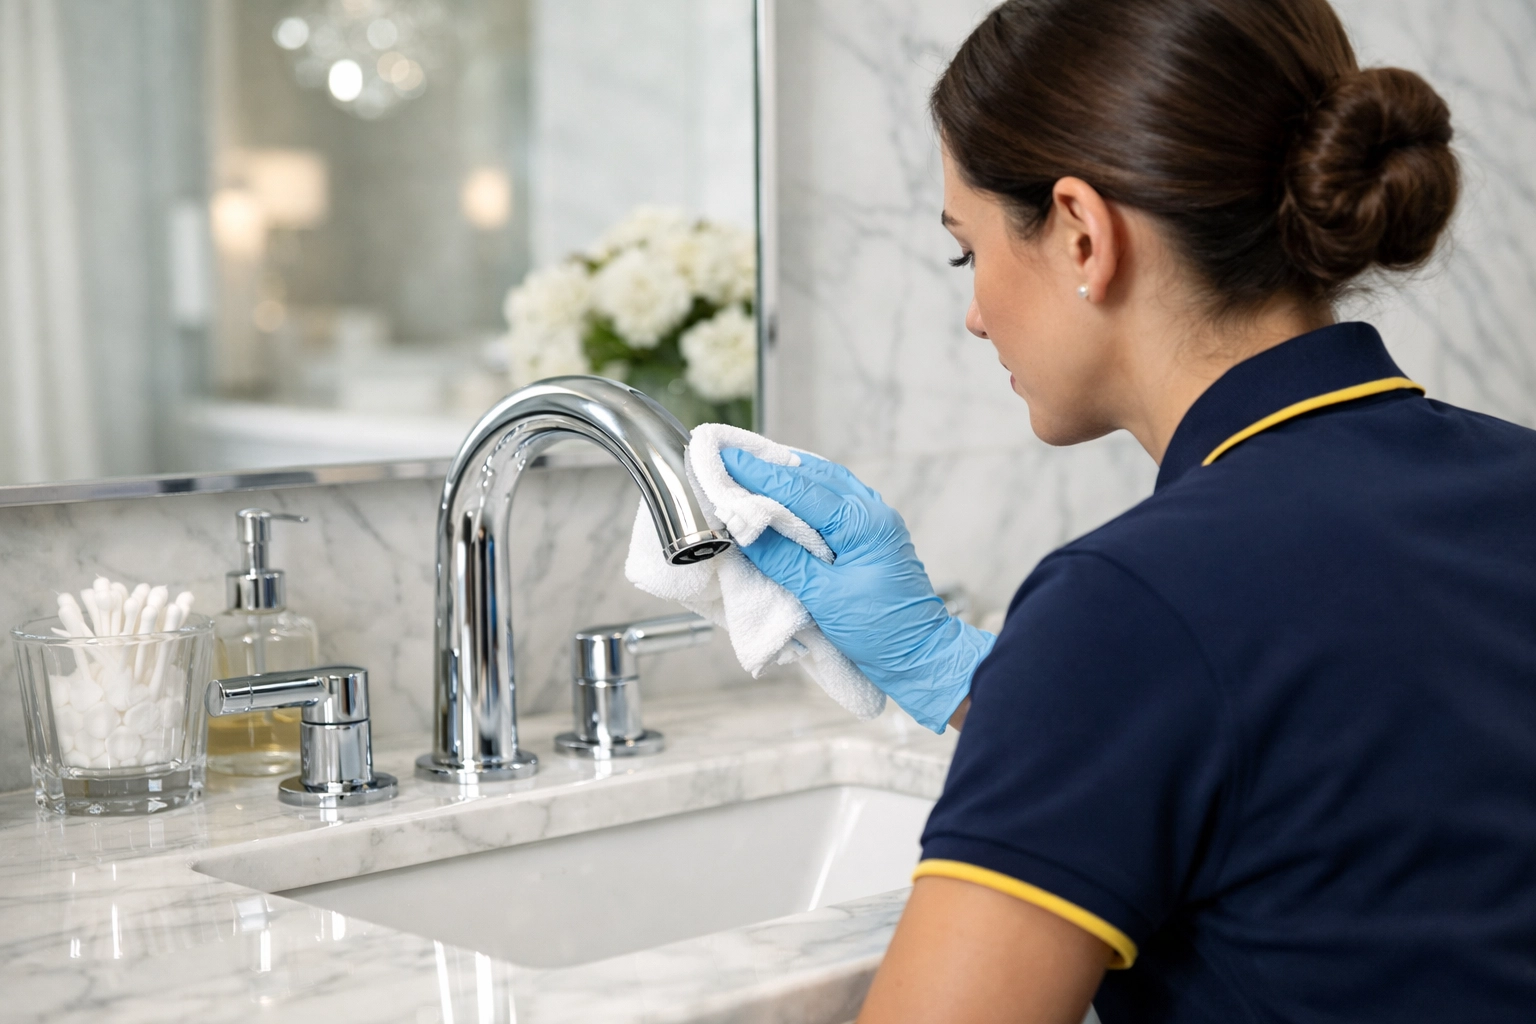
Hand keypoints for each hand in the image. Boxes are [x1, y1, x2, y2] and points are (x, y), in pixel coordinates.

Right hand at [720, 449, 994, 731]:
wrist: (920, 655)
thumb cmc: (880, 631)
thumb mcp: (824, 598)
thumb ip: (784, 560)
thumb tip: (746, 527)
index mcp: (864, 523)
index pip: (801, 489)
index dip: (759, 474)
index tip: (726, 459)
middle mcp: (872, 512)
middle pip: (814, 475)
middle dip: (771, 466)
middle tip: (731, 458)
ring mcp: (875, 520)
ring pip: (826, 483)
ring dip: (788, 476)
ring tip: (751, 468)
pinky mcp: (871, 535)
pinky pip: (834, 501)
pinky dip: (806, 492)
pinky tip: (786, 494)